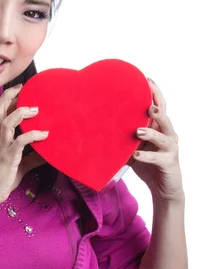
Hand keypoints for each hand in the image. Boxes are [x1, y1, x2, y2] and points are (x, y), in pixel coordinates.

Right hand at [0, 84, 47, 206]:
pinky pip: (19, 141)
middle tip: (22, 88)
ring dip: (21, 113)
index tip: (21, 89)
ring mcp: (3, 146)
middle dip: (9, 96)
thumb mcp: (22, 165)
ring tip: (36, 109)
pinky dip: (32, 135)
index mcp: (1, 137)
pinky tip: (44, 134)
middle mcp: (0, 138)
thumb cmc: (4, 178)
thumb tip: (49, 152)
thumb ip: (34, 157)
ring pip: (7, 122)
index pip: (2, 112)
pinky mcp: (9, 157)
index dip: (9, 98)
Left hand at [128, 78, 184, 202]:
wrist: (163, 188)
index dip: (154, 93)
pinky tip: (135, 155)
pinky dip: (146, 155)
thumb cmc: (147, 164)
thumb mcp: (134, 147)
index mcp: (159, 127)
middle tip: (147, 104)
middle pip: (164, 117)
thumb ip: (124, 136)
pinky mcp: (169, 163)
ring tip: (138, 131)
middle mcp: (168, 134)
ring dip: (151, 133)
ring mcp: (170, 148)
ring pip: (163, 136)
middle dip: (156, 108)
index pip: (159, 106)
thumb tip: (98, 126)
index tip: (146, 80)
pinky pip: (157, 158)